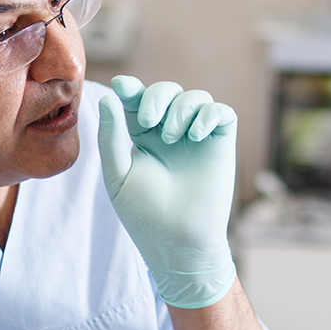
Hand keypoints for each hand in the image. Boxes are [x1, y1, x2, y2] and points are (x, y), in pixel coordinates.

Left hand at [97, 75, 238, 308]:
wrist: (179, 243)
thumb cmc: (145, 215)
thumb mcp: (119, 175)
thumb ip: (111, 137)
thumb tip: (108, 99)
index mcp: (143, 138)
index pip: (137, 101)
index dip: (131, 88)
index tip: (122, 86)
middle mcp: (171, 133)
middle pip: (166, 91)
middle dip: (155, 97)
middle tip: (147, 121)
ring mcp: (198, 138)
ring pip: (195, 97)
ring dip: (181, 108)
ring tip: (173, 137)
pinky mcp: (221, 144)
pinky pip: (222, 112)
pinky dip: (208, 115)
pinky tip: (194, 135)